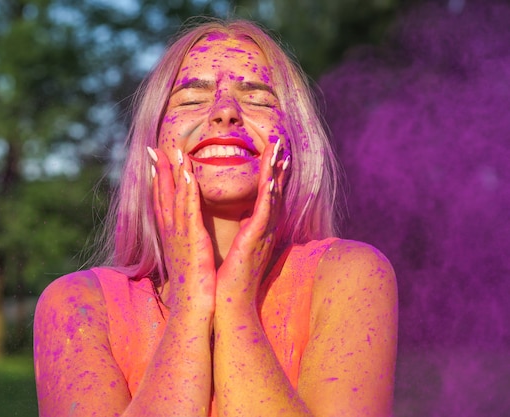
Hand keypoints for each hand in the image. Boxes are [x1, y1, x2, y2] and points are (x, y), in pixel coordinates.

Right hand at [150, 147, 216, 316]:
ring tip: (172, 151)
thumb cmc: (192, 287)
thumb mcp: (186, 259)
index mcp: (171, 235)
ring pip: (174, 197)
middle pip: (162, 195)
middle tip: (154, 149)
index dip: (158, 181)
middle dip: (159, 170)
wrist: (193, 308)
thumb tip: (186, 238)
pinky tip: (188, 174)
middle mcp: (171, 231)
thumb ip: (185, 244)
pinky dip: (187, 190)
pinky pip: (189, 209)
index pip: (162, 202)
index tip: (156, 162)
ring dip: (173, 173)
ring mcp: (180, 234)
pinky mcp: (193, 238)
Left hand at [215, 140, 287, 305]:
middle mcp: (266, 229)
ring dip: (277, 173)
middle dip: (279, 166)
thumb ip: (247, 231)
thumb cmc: (234, 277)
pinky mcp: (256, 241)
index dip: (273, 172)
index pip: (269, 195)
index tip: (275, 151)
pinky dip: (269, 195)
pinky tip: (272, 180)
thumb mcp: (241, 247)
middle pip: (275, 191)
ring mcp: (263, 234)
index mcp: (260, 228)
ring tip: (280, 151)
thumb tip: (245, 218)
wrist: (231, 303)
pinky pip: (264, 214)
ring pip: (273, 197)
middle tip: (281, 142)